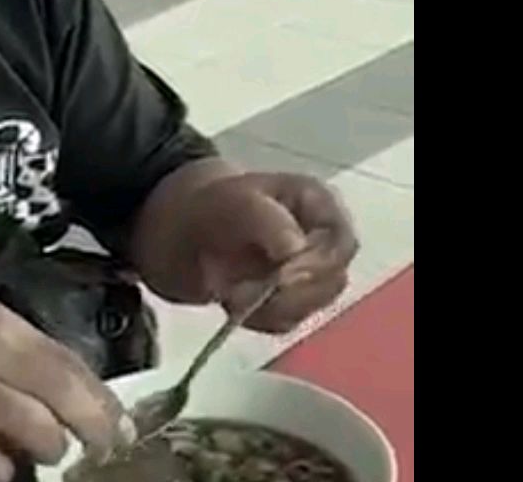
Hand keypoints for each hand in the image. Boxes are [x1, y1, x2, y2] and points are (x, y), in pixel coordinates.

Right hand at [0, 302, 132, 481]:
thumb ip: (20, 354)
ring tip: (40, 454)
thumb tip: (77, 393)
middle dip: (94, 430)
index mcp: (1, 323)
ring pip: (39, 433)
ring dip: (48, 451)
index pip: (71, 361)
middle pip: (66, 396)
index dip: (103, 397)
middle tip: (102, 450)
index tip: (122, 424)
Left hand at [183, 172, 358, 333]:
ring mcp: (310, 275)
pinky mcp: (290, 302)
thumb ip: (265, 220)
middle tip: (243, 291)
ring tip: (232, 290)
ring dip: (271, 306)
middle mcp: (323, 242)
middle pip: (332, 280)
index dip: (318, 264)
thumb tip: (295, 248)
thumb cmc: (212, 207)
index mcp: (319, 206)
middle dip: (289, 292)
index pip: (342, 243)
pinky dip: (259, 317)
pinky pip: (286, 322)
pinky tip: (233, 299)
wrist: (180, 232)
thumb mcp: (232, 202)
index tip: (282, 277)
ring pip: (312, 306)